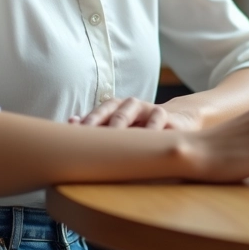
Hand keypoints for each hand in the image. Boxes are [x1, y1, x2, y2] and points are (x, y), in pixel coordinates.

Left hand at [69, 97, 200, 130]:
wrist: (177, 120)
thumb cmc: (140, 127)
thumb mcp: (119, 127)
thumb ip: (96, 125)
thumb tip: (71, 122)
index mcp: (117, 107)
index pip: (101, 112)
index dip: (89, 122)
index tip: (76, 135)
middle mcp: (133, 105)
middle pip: (117, 114)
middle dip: (106, 128)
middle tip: (95, 143)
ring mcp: (151, 110)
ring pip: (138, 115)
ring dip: (129, 127)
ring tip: (119, 142)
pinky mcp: (169, 119)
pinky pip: (160, 123)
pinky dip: (154, 131)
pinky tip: (147, 144)